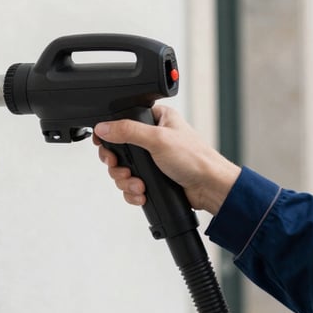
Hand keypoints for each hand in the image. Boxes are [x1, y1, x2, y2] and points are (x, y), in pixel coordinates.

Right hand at [92, 105, 240, 214]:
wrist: (209, 187)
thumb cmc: (195, 158)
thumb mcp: (158, 139)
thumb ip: (127, 131)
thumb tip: (103, 127)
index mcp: (156, 119)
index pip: (123, 121)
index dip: (110, 135)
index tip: (105, 146)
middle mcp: (152, 137)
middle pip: (119, 149)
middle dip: (118, 165)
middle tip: (124, 169)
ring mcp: (152, 159)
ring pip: (123, 169)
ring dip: (127, 181)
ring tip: (138, 185)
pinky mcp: (153, 177)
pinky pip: (131, 184)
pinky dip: (133, 191)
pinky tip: (142, 193)